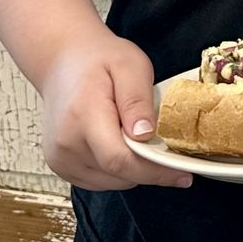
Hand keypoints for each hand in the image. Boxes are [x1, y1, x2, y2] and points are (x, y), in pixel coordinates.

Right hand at [38, 31, 192, 189]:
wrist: (62, 62)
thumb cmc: (98, 60)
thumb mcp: (129, 65)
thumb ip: (137, 100)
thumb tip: (145, 134)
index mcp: (83, 117)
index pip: (119, 160)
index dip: (154, 172)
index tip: (182, 175)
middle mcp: (65, 144)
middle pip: (117, 174)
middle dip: (149, 169)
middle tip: (168, 148)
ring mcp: (60, 159)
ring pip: (111, 182)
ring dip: (134, 170)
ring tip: (139, 139)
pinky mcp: (61, 166)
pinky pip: (99, 180)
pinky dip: (117, 171)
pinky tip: (123, 146)